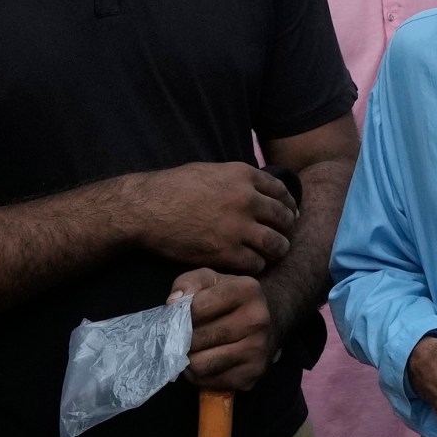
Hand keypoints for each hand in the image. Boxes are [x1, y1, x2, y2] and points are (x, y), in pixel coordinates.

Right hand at [120, 163, 297, 273]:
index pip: (282, 192)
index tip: (290, 214)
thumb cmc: (173, 187)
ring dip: (276, 250)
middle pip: (284, 219)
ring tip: (270, 254)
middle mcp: (246, 199)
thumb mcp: (211, 171)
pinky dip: (255, 265)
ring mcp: (237, 227)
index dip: (289, 205)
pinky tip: (248, 263)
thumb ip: (238, 179)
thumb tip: (258, 190)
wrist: (146, 208)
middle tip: (282, 237)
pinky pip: (256, 264)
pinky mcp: (225, 252)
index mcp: (243, 175)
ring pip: (276, 245)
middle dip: (286, 229)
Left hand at [177, 269, 273, 392]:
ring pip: (200, 364)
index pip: (197, 308)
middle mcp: (258, 320)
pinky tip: (206, 361)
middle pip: (197, 338)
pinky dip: (199, 374)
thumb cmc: (230, 299)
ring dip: (189, 359)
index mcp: (247, 290)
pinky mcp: (252, 375)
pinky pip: (208, 381)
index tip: (183, 315)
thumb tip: (172, 303)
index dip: (182, 314)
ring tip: (193, 349)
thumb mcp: (209, 280)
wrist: (269, 321)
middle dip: (183, 338)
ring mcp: (257, 350)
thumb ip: (187, 284)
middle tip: (184, 336)